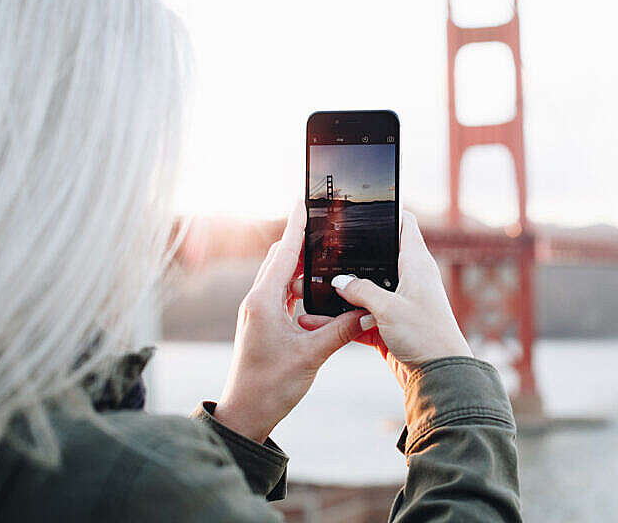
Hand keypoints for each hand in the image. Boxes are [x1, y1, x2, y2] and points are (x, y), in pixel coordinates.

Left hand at [213, 200, 365, 442]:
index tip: (304, 202)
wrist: (246, 415)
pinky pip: (282, 296)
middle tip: (325, 225)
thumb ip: (343, 329)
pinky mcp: (262, 324)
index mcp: (264, 301)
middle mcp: (257, 301)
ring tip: (327, 256)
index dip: (297, 227)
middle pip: (281, 259)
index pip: (284, 252)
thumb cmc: (271, 386)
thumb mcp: (313, 355)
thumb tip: (371, 310)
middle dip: (302, 242)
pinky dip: (300, 288)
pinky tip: (318, 291)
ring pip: (282, 278)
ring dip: (302, 267)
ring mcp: (258, 312)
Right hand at [298, 211, 471, 388]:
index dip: (386, 212)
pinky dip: (344, 319)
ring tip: (310, 289)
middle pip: (376, 257)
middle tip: (321, 252)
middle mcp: (409, 278)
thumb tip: (339, 281)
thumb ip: (361, 291)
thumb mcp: (388, 308)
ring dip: (342, 293)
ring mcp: (400, 302)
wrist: (441, 377)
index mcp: (416, 262)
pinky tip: (319, 321)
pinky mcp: (391, 325)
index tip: (360, 207)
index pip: (404, 224)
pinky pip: (362, 317)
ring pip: (365, 290)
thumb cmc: (425, 336)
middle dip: (350, 257)